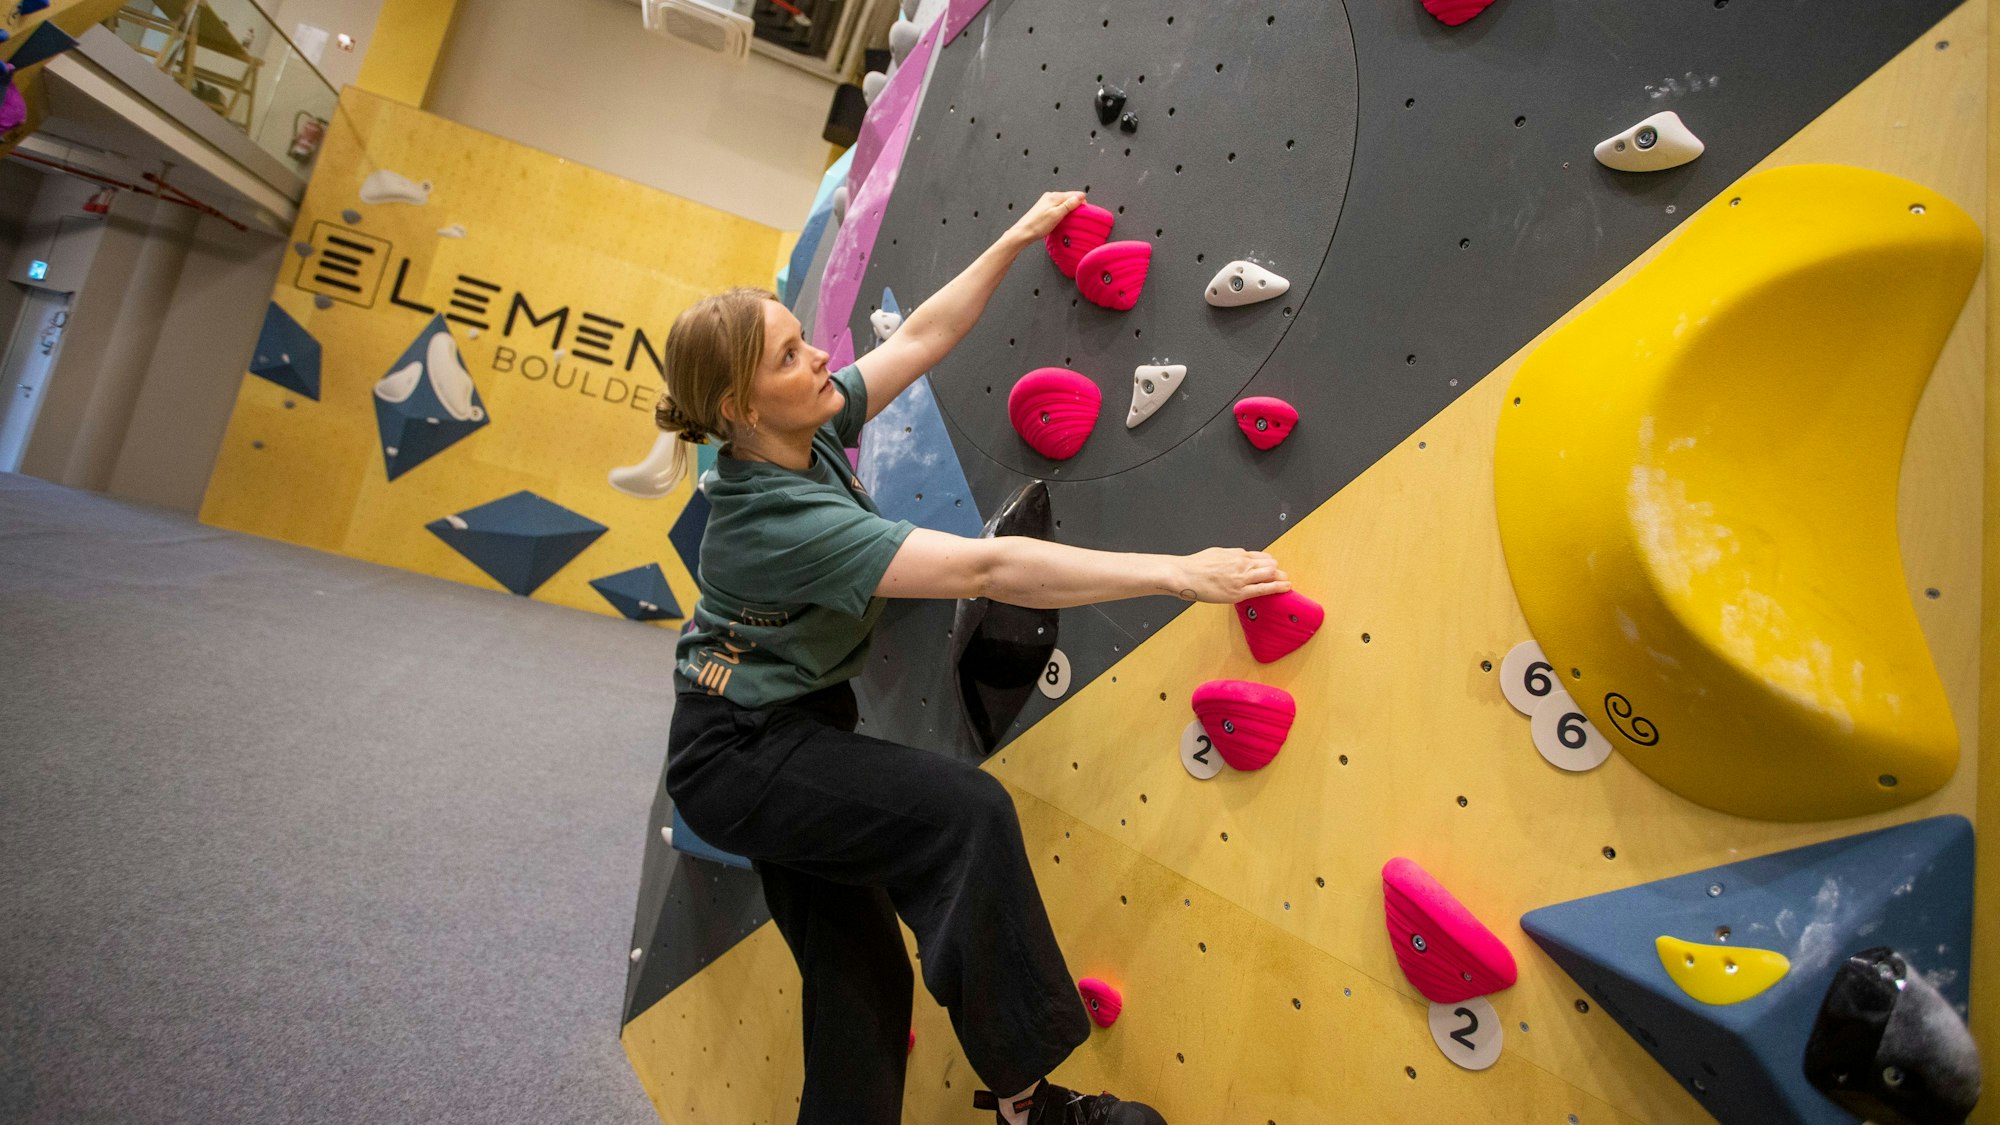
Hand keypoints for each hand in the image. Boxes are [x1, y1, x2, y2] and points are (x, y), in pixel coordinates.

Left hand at [1007, 190, 1085, 244]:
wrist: (1023, 233)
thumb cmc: (1037, 226)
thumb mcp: (1057, 214)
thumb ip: (1069, 204)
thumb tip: (1080, 196)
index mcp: (1054, 196)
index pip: (1075, 194)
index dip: (1082, 203)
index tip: (1084, 212)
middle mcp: (1050, 196)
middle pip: (1069, 198)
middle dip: (1075, 207)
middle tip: (1076, 218)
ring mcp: (1046, 202)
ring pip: (1064, 203)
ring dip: (1068, 211)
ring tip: (1068, 220)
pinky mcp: (1044, 209)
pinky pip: (1058, 208)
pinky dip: (1062, 213)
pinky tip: (1060, 221)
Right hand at [1171, 548, 1290, 603]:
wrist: (1185, 575)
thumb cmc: (1196, 566)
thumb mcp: (1217, 553)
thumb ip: (1231, 555)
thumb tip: (1239, 556)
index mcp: (1237, 554)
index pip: (1261, 556)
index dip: (1269, 563)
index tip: (1273, 567)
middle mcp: (1242, 564)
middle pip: (1269, 565)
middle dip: (1278, 570)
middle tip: (1282, 576)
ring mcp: (1241, 578)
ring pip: (1270, 574)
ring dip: (1281, 578)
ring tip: (1286, 582)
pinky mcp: (1238, 592)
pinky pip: (1263, 589)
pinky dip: (1277, 588)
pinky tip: (1285, 588)